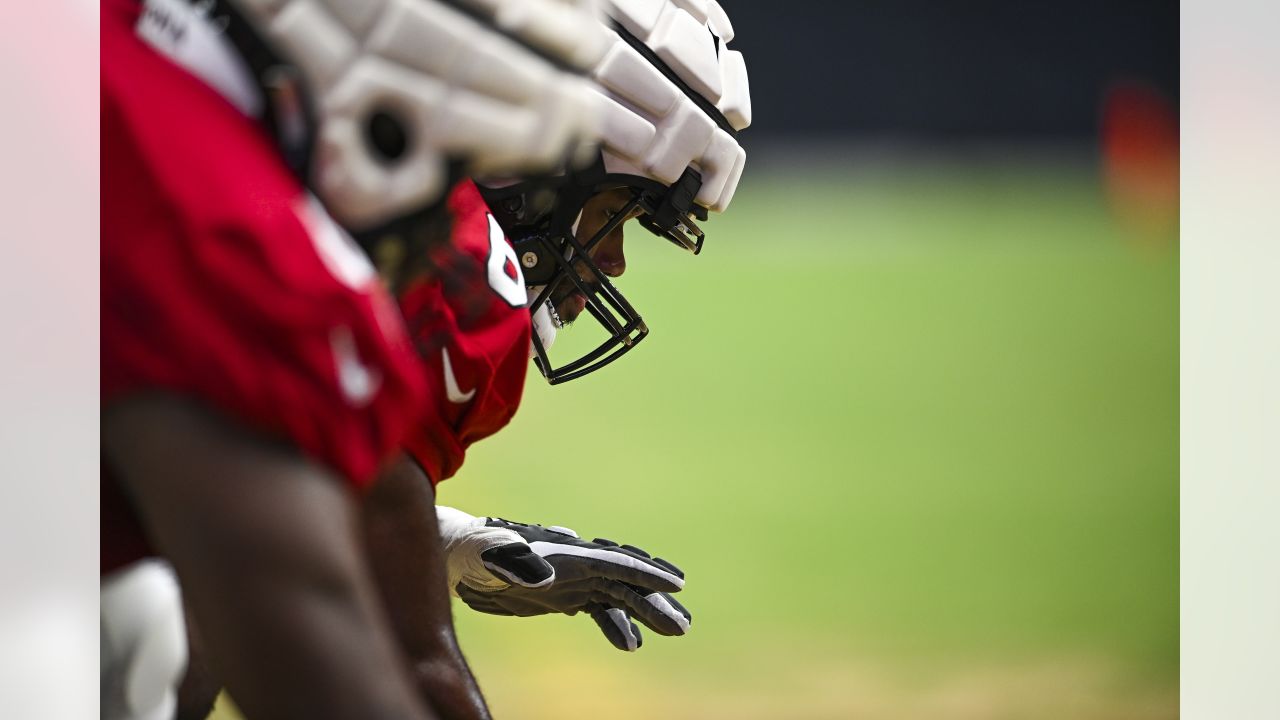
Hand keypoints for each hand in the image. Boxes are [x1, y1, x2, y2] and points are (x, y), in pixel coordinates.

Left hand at [436, 507, 690, 650]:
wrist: (462, 558)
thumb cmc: (477, 549)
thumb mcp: (492, 554)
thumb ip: (518, 562)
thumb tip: (545, 577)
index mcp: (569, 552)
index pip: (615, 564)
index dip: (646, 575)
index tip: (676, 585)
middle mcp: (578, 564)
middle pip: (626, 582)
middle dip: (655, 601)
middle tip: (683, 625)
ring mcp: (573, 580)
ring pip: (619, 597)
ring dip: (646, 614)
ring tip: (675, 630)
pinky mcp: (564, 596)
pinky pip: (600, 610)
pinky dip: (618, 625)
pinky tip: (632, 645)